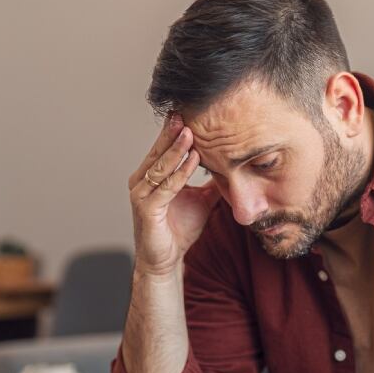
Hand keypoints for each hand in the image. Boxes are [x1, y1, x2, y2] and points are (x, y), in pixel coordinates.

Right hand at [126, 113, 220, 276]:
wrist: (166, 260)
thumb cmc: (179, 230)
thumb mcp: (201, 200)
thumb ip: (211, 183)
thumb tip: (231, 167)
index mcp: (150, 177)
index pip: (163, 148)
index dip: (174, 131)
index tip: (190, 113)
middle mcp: (141, 182)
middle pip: (159, 152)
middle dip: (173, 132)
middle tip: (185, 111)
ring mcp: (141, 195)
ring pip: (161, 167)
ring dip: (177, 149)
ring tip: (191, 132)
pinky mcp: (147, 210)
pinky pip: (166, 187)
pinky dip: (180, 173)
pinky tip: (193, 160)